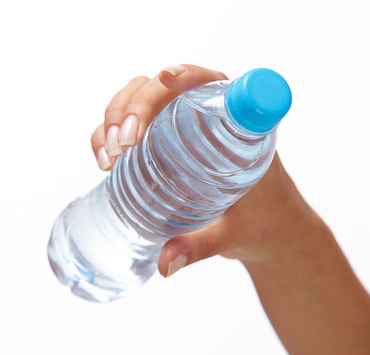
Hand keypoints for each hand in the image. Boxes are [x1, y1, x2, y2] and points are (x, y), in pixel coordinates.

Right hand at [91, 64, 318, 275]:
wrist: (265, 229)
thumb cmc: (261, 222)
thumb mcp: (233, 234)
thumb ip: (200, 247)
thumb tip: (164, 264)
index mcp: (236, 127)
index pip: (213, 84)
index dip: (190, 74)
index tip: (167, 80)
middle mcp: (203, 118)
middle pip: (162, 88)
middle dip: (134, 106)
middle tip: (123, 143)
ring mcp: (178, 128)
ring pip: (139, 99)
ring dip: (115, 117)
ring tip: (108, 156)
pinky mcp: (160, 144)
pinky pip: (129, 126)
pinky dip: (108, 134)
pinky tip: (104, 161)